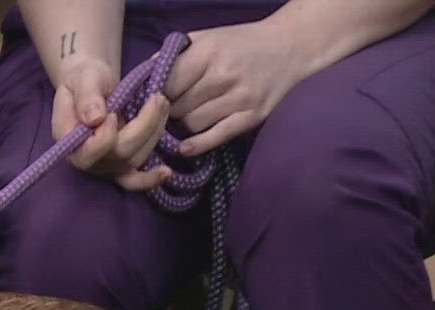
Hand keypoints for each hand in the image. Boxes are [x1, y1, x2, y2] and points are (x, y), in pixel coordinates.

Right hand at [53, 56, 174, 188]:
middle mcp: (86, 160)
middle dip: (144, 127)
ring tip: (163, 103)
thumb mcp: (83, 79)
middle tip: (158, 98)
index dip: (107, 134)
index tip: (114, 110)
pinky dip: (150, 179)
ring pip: (134, 159)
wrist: (92, 84)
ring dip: (154, 133)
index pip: (90, 151)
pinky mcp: (120, 167)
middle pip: (120, 154)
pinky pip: (134, 180)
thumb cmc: (85, 79)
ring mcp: (104, 167)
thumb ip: (87, 97)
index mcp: (69, 141)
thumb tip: (96, 119)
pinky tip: (166, 172)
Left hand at [163, 20, 317, 156]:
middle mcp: (223, 75)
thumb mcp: (207, 37)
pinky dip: (197, 145)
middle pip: (178, 107)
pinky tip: (185, 147)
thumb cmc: (241, 42)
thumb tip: (144, 77)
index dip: (158, 94)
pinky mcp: (252, 116)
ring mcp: (239, 98)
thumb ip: (175, 55)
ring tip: (189, 115)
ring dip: (184, 124)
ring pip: (192, 124)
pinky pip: (215, 137)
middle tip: (173, 108)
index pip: (167, 84)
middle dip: (170, 110)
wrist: (289, 46)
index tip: (157, 97)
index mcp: (209, 52)